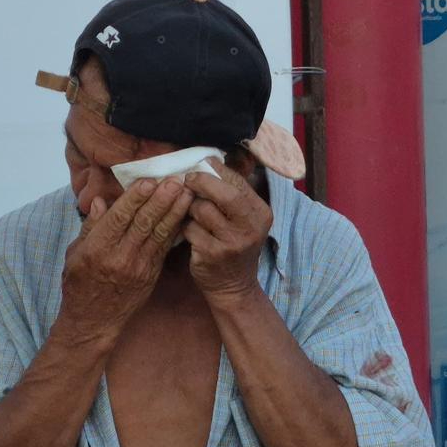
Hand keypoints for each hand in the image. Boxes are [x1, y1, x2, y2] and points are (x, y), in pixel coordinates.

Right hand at [58, 178, 193, 344]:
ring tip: (186, 193)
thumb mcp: (74, 254)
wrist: (93, 322)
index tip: (148, 180)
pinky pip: (164, 248)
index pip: (119, 218)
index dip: (135, 199)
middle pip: (143, 223)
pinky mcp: (151, 275)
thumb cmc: (79, 284)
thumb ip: (90, 227)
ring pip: (159, 234)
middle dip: (161, 200)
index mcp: (97, 250)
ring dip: (174, 211)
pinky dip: (175, 230)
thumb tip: (101, 201)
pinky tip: (184, 215)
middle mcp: (119, 258)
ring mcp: (138, 268)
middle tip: (175, 180)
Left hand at [184, 158, 272, 307]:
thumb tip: (209, 160)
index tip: (201, 164)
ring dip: (191, 209)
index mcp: (260, 213)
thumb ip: (232, 193)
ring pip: (201, 209)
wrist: (233, 287)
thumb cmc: (235, 245)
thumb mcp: (243, 220)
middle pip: (223, 193)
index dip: (215, 169)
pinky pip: (189, 228)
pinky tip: (191, 233)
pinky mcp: (212, 254)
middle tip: (188, 179)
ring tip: (194, 215)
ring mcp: (232, 242)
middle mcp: (250, 227)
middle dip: (201, 182)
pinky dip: (186, 227)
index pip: (237, 181)